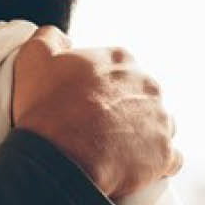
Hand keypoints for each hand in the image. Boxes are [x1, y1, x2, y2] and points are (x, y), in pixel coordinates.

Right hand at [12, 26, 180, 197]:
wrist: (61, 159)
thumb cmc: (48, 110)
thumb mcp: (34, 59)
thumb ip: (48, 39)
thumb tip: (57, 35)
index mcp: (121, 60)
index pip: (119, 70)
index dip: (101, 88)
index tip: (86, 104)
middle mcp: (148, 85)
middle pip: (142, 97)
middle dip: (126, 111)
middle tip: (100, 130)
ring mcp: (160, 119)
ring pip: (160, 125)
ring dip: (144, 136)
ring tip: (118, 151)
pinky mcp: (165, 154)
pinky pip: (170, 159)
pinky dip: (157, 164)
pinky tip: (137, 168)